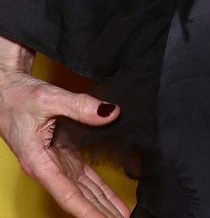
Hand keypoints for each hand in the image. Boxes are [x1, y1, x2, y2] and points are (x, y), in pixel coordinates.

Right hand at [0, 38, 128, 217]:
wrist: (8, 91)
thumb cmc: (19, 97)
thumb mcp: (49, 98)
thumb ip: (80, 106)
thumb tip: (110, 112)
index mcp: (39, 161)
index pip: (67, 193)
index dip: (86, 209)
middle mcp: (49, 168)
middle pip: (80, 198)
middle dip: (100, 214)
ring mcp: (58, 164)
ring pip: (86, 191)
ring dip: (104, 206)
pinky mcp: (66, 156)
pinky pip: (87, 179)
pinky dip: (101, 191)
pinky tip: (113, 203)